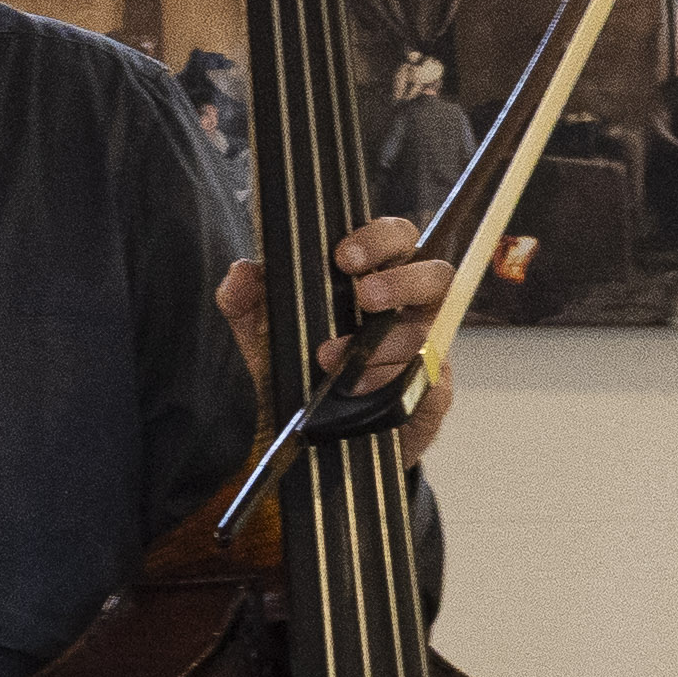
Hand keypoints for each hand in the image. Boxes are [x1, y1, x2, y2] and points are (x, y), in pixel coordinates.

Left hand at [213, 221, 468, 449]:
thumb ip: (245, 299)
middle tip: (365, 296)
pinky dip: (389, 381)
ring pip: (429, 332)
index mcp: (377, 276)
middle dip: (402, 281)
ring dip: (385, 342)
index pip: (396, 239)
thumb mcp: (263, 333)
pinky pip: (426, 380)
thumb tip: (241, 271)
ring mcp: (426, 349)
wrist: (312, 437)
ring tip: (332, 358)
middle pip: (436, 275)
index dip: (379, 239)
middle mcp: (410, 308)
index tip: (343, 256)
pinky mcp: (433, 392)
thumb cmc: (299, 367)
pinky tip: (357, 390)